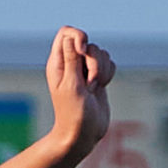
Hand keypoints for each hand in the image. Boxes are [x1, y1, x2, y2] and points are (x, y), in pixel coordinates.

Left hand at [45, 26, 114, 154]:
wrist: (83, 134)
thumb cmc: (73, 114)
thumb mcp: (71, 85)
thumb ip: (72, 60)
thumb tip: (72, 38)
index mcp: (58, 63)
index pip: (67, 32)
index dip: (79, 36)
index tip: (83, 52)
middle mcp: (70, 63)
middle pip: (88, 43)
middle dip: (94, 61)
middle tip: (89, 83)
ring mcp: (84, 70)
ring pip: (101, 53)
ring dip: (102, 70)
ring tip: (93, 89)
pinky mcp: (97, 77)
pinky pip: (109, 63)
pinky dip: (109, 74)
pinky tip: (100, 89)